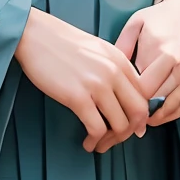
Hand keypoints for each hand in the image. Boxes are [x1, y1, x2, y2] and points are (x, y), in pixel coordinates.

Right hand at [15, 7, 150, 152]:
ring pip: (120, 125)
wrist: (36, 34)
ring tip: (100, 144)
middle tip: (116, 139)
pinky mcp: (77, 97)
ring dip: (111, 141)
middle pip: (138, 113)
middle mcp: (114, 73)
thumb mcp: (98, 50)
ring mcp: (97, 85)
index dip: (140, 117)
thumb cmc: (62, 43)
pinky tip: (87, 143)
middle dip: (130, 132)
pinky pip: (96, 128)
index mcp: (121, 61)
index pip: (144, 95)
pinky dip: (94, 140)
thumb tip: (122, 97)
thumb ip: (115, 70)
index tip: (131, 127)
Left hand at [115, 0, 179, 126]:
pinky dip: (170, 115)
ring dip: (153, 118)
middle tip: (120, 121)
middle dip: (138, 113)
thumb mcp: (135, 25)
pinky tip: (155, 117)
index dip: (128, 99)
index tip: (114, 104)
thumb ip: (122, 47)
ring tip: (135, 122)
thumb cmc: (156, 19)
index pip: (144, 89)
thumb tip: (110, 72)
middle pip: (157, 101)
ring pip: (170, 108)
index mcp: (165, 54)